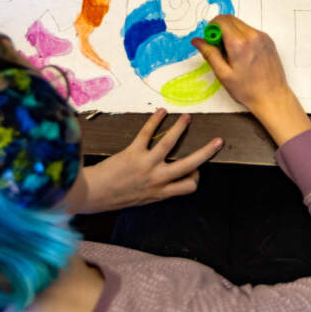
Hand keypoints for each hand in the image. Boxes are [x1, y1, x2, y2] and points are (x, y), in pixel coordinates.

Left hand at [73, 109, 222, 213]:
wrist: (92, 195)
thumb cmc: (114, 198)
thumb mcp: (141, 200)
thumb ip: (155, 190)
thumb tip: (165, 181)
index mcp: (160, 193)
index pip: (189, 186)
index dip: (195, 177)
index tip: (194, 170)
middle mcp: (157, 179)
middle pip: (190, 165)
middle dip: (207, 152)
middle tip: (218, 141)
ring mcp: (146, 164)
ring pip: (170, 144)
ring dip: (181, 128)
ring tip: (187, 117)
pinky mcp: (133, 152)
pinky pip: (147, 133)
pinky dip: (155, 120)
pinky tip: (161, 112)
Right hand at [191, 15, 310, 145]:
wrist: (273, 97)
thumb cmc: (248, 90)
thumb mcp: (223, 74)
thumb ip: (209, 54)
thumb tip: (197, 41)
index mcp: (239, 43)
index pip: (220, 20)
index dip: (211, 28)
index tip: (210, 41)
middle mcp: (252, 35)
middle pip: (230, 19)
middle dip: (220, 29)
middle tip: (218, 48)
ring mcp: (262, 36)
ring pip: (240, 24)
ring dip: (231, 32)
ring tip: (231, 54)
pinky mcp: (268, 40)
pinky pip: (250, 30)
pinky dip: (242, 36)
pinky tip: (242, 54)